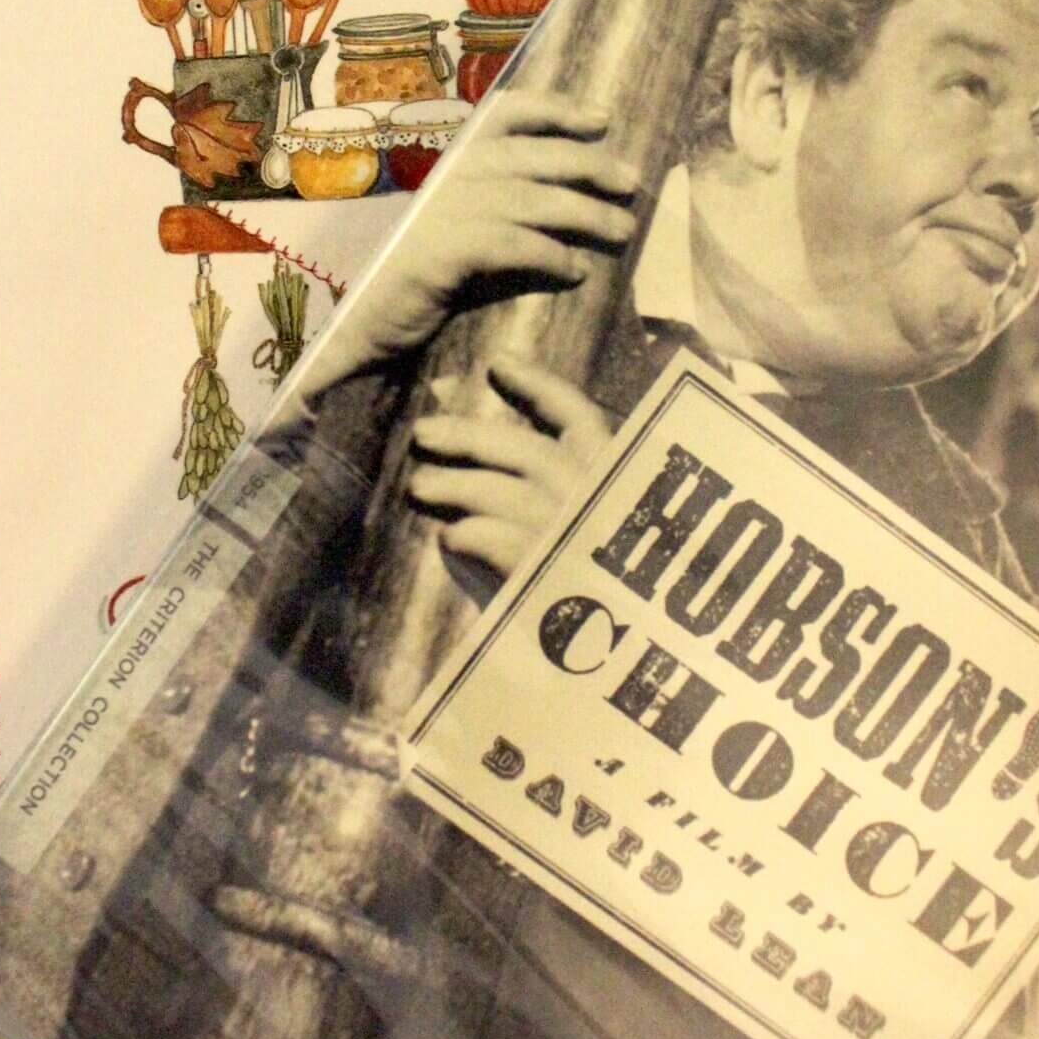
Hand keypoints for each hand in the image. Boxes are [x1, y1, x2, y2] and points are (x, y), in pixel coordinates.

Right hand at [302, 96, 637, 397]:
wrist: (360, 329)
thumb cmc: (419, 284)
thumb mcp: (466, 237)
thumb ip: (506, 214)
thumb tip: (575, 206)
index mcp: (450, 166)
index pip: (503, 116)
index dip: (554, 110)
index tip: (603, 118)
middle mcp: (444, 178)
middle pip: (528, 155)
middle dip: (587, 163)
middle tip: (632, 182)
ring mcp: (438, 213)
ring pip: (527, 200)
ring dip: (583, 213)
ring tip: (622, 230)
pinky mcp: (437, 254)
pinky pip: (508, 244)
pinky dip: (548, 254)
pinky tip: (575, 270)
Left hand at [407, 357, 615, 604]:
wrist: (619, 673)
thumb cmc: (599, 601)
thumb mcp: (582, 534)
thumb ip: (542, 495)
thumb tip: (480, 460)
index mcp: (617, 484)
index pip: (578, 416)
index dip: (538, 386)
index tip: (497, 365)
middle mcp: (598, 503)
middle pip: (523, 449)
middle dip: (468, 435)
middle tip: (423, 433)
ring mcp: (571, 536)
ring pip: (496, 492)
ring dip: (451, 485)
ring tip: (420, 486)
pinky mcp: (542, 575)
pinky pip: (485, 539)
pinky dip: (462, 535)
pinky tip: (450, 538)